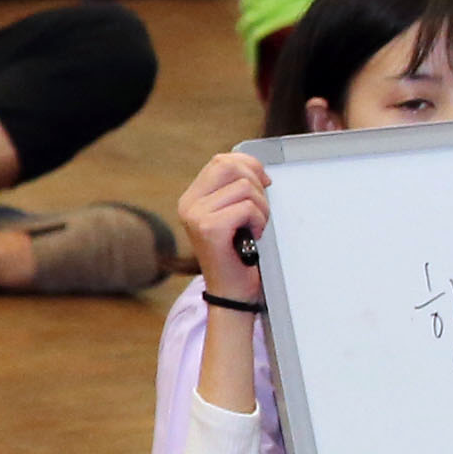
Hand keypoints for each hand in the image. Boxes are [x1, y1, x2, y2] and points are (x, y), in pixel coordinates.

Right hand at [175, 148, 268, 303]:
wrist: (232, 292)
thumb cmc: (237, 254)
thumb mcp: (231, 215)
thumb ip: (233, 191)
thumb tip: (254, 168)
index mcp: (191, 199)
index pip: (220, 161)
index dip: (248, 164)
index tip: (264, 181)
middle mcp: (188, 205)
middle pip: (229, 166)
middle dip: (255, 182)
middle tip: (260, 208)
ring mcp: (196, 216)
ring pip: (244, 187)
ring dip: (261, 208)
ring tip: (255, 227)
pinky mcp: (209, 228)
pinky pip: (248, 207)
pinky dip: (259, 221)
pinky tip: (253, 237)